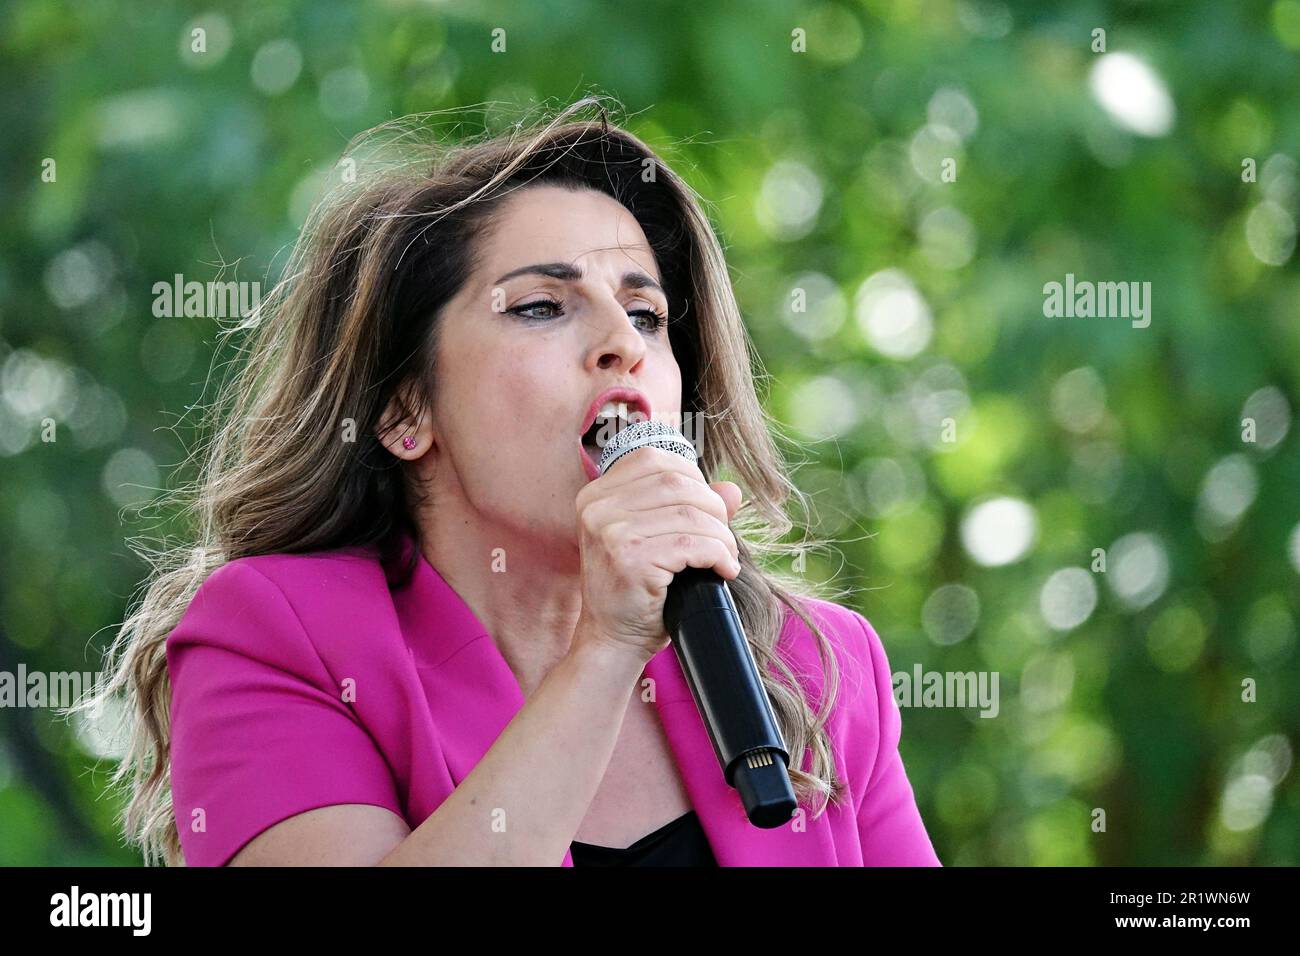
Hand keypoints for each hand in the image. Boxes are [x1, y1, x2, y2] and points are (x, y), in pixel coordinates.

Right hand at [572, 446, 742, 662]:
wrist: (611, 640)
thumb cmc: (633, 590)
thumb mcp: (654, 539)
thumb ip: (688, 508)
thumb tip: (732, 489)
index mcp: (596, 495)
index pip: (653, 459)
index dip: (691, 476)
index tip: (706, 507)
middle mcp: (597, 508)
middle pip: (677, 482)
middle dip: (713, 508)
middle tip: (723, 537)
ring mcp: (611, 533)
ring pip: (690, 514)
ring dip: (721, 535)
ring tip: (726, 556)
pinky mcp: (631, 559)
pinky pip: (692, 544)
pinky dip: (718, 555)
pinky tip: (724, 570)